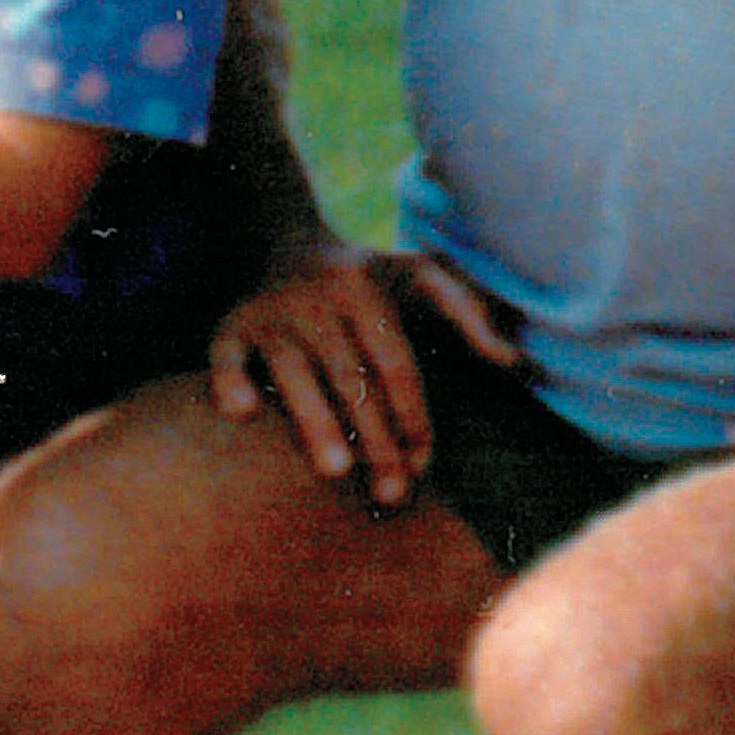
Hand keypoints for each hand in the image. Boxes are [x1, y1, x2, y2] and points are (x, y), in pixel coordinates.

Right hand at [206, 245, 513, 506]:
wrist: (285, 240)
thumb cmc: (369, 278)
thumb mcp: (421, 274)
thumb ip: (466, 310)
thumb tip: (510, 361)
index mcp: (366, 291)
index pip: (395, 364)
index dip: (411, 415)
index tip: (422, 465)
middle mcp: (316, 299)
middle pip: (351, 377)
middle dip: (373, 437)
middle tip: (391, 494)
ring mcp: (270, 312)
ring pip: (294, 370)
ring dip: (314, 418)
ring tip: (335, 470)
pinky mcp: (230, 325)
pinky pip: (224, 355)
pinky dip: (228, 379)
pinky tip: (242, 411)